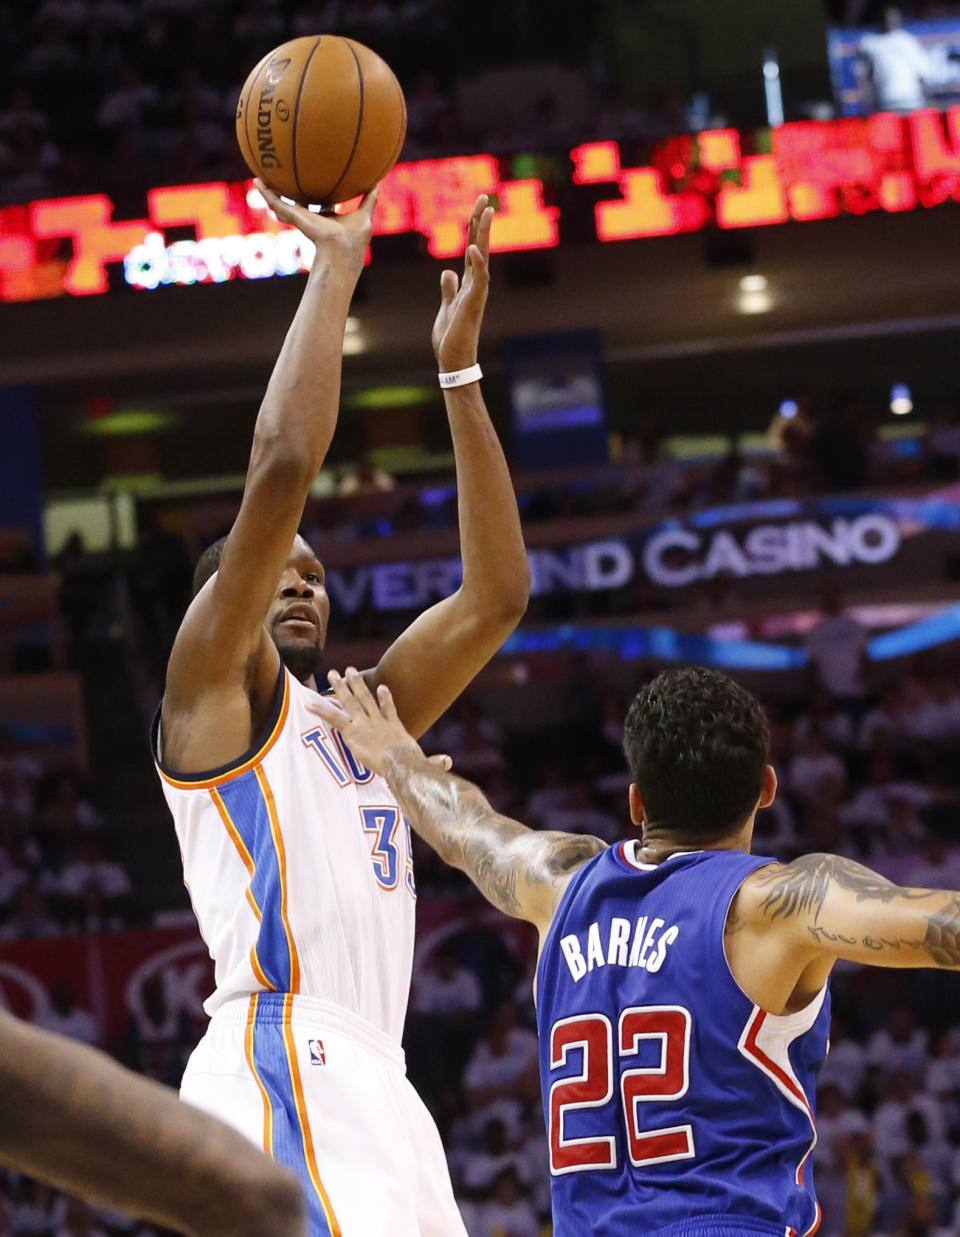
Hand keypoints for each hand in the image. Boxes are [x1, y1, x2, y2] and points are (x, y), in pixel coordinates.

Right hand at [255, 180, 375, 277]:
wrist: (340, 247)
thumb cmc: (353, 238)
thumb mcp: (364, 215)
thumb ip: (369, 200)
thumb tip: (376, 184)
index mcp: (327, 221)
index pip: (322, 207)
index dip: (320, 199)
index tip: (317, 188)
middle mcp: (313, 220)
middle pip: (300, 206)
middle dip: (294, 197)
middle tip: (286, 183)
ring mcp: (301, 219)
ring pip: (283, 205)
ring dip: (272, 194)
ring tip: (261, 181)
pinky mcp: (293, 216)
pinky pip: (276, 202)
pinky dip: (265, 193)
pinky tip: (257, 181)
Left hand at [308, 668, 450, 776]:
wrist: (400, 762)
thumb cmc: (413, 765)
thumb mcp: (425, 763)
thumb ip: (434, 763)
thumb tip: (448, 762)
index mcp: (394, 728)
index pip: (389, 710)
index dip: (385, 698)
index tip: (383, 687)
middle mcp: (378, 721)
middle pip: (366, 698)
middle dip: (357, 683)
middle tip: (349, 670)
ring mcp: (364, 724)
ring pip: (351, 701)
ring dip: (341, 687)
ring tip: (333, 674)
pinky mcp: (352, 732)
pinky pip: (334, 718)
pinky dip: (321, 710)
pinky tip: (310, 703)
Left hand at [432, 195, 493, 371]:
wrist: (453, 361)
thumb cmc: (451, 337)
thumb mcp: (447, 307)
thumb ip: (449, 288)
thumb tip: (448, 272)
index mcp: (469, 282)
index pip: (472, 247)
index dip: (474, 226)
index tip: (477, 205)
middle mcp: (476, 284)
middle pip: (480, 245)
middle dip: (481, 221)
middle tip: (484, 196)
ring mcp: (477, 293)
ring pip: (483, 256)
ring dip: (484, 234)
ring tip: (486, 211)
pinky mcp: (473, 304)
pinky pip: (479, 279)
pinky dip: (477, 263)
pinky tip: (474, 247)